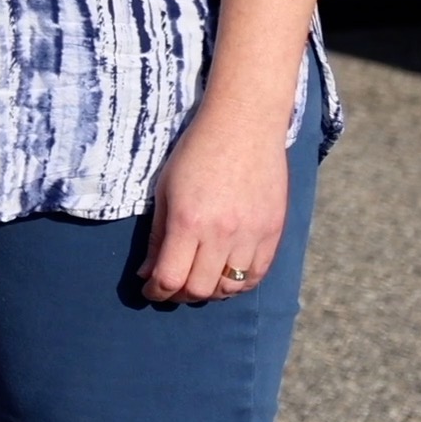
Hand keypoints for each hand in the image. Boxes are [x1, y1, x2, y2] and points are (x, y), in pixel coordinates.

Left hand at [139, 97, 292, 303]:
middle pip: (199, 289)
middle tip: (171, 287)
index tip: (150, 290)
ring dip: (209, 292)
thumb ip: (157, 236)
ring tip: (198, 280)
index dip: (156, 292)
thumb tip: (147, 274)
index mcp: (188, 222)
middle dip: (179, 295)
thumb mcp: (164, 191)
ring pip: (230, 287)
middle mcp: (221, 233)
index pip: (170, 278)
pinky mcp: (273, 232)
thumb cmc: (195, 154)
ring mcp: (251, 235)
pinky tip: (224, 275)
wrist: (244, 127)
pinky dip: (238, 284)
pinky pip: (256, 275)